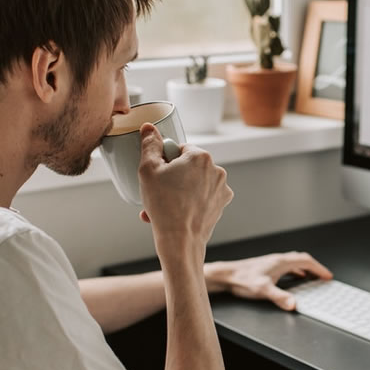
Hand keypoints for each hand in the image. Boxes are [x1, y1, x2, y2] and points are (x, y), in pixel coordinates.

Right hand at [137, 123, 232, 253]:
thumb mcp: (148, 170)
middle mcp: (217, 170)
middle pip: (187, 167)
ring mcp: (221, 188)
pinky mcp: (220, 204)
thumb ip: (150, 145)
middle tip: (157, 193)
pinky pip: (201, 197)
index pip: (178, 149)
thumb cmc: (164, 205)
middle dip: (171, 178)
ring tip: (162, 207)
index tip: (158, 176)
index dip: (164, 162)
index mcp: (201, 156)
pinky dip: (188, 202)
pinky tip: (174, 214)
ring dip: (177, 191)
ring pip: (193, 183)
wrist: (180, 241)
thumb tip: (149, 128)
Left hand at [207, 252, 332, 310]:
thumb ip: (280, 297)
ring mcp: (272, 262)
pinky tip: (294, 278)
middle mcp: (278, 259)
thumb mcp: (263, 290)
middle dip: (315, 268)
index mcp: (281, 262)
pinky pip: (287, 267)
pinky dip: (296, 271)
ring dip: (306, 269)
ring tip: (313, 277)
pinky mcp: (267, 267)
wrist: (226, 275)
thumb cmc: (242, 280)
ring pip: (294, 263)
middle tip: (323, 277)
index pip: (306, 261)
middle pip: (302, 260)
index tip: (327, 276)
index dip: (319, 269)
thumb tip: (294, 304)